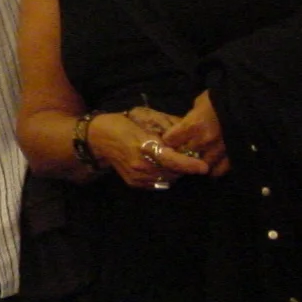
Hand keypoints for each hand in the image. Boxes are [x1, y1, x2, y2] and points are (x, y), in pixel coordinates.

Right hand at [86, 111, 209, 189]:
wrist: (98, 139)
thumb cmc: (122, 123)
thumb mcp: (143, 117)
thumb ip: (165, 124)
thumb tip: (185, 129)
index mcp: (142, 145)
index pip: (170, 158)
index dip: (187, 164)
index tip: (203, 167)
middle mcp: (140, 165)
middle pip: (172, 172)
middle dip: (184, 166)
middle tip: (189, 156)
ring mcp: (137, 176)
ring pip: (167, 180)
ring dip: (175, 172)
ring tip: (175, 160)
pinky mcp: (134, 183)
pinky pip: (158, 184)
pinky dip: (165, 176)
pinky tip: (162, 166)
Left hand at [162, 91, 228, 177]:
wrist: (248, 100)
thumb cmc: (221, 96)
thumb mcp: (200, 102)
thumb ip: (191, 117)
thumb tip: (184, 124)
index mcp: (193, 125)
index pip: (170, 141)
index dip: (169, 140)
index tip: (170, 138)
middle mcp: (203, 141)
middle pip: (183, 155)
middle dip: (181, 152)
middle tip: (183, 149)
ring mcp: (218, 151)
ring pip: (200, 166)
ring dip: (197, 163)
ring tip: (198, 158)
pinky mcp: (232, 156)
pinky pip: (219, 171)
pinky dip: (214, 169)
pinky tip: (212, 164)